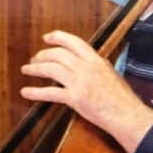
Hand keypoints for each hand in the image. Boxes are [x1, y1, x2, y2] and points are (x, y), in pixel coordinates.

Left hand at [20, 30, 152, 152]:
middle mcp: (86, 67)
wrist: (127, 114)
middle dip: (42, 55)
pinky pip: (50, 93)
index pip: (73, 41)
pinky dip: (35, 92)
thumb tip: (83, 64)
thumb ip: (95, 67)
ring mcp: (79, 82)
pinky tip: (25, 92)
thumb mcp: (110, 74)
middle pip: (58, 54)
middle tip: (34, 59)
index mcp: (96, 60)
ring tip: (26, 70)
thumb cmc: (122, 98)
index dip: (57, 37)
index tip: (46, 38)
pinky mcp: (74, 98)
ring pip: (51, 69)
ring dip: (35, 69)